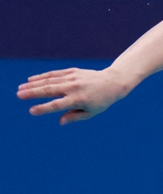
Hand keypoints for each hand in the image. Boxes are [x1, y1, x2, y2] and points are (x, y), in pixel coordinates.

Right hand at [16, 67, 130, 124]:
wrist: (113, 82)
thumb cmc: (101, 101)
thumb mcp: (91, 112)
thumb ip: (75, 116)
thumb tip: (60, 121)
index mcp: (78, 100)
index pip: (57, 105)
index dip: (44, 108)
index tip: (31, 110)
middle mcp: (74, 88)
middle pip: (50, 90)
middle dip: (33, 93)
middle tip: (18, 95)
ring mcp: (73, 78)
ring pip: (50, 80)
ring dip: (34, 84)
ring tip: (20, 88)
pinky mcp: (73, 71)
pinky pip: (55, 74)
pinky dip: (42, 76)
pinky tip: (31, 79)